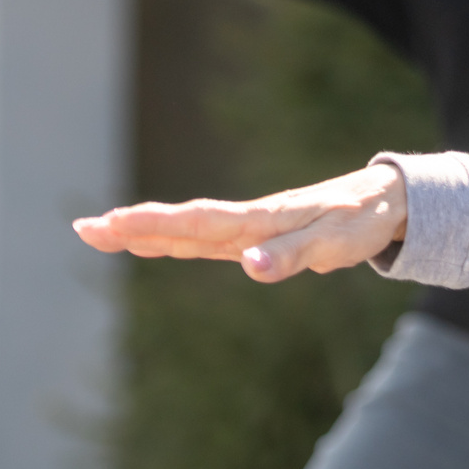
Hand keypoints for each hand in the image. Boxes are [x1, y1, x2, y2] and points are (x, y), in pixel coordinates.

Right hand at [74, 164, 407, 282]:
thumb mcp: (335, 242)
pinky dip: (172, 240)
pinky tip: (149, 244)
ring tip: (98, 232)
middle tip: (83, 229)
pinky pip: (205, 239)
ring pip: (187, 231)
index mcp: (262, 219)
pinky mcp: (255, 236)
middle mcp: (247, 221)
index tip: (112, 223)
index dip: (155, 224)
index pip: (199, 221)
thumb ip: (291, 255)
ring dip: (144, 232)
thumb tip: (249, 267)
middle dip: (132, 228)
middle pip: (182, 224)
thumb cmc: (361, 221)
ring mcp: (248, 228)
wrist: (385, 201)